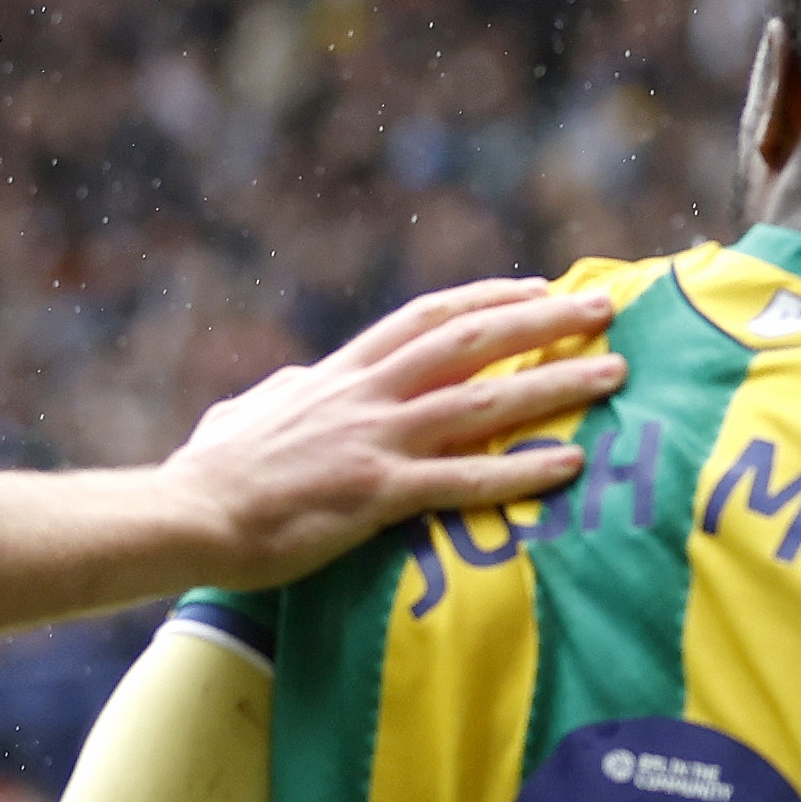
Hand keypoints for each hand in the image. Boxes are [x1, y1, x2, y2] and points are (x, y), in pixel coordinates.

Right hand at [165, 277, 627, 588]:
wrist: (185, 514)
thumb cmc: (213, 472)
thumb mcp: (248, 412)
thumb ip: (287, 392)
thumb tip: (298, 381)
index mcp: (341, 375)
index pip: (425, 320)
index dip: (487, 300)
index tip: (537, 287)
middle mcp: (366, 397)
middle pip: (469, 343)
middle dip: (542, 321)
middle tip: (604, 308)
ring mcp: (374, 442)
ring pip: (483, 403)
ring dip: (554, 386)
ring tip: (615, 375)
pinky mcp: (377, 493)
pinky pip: (465, 480)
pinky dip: (522, 472)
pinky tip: (571, 467)